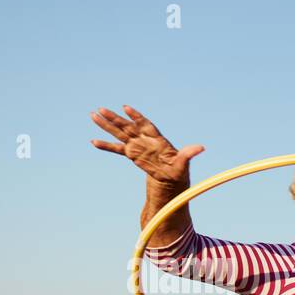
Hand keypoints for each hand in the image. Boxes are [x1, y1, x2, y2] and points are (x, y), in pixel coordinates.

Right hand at [89, 105, 203, 183]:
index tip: (126, 108)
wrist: (172, 186)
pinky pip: (118, 150)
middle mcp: (147, 141)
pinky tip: (94, 142)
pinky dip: (107, 146)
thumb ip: (188, 155)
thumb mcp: (183, 166)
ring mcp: (139, 148)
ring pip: (120, 134)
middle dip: (116, 119)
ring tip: (93, 116)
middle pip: (129, 127)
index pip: (146, 126)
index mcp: (159, 141)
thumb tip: (201, 147)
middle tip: (101, 109)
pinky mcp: (133, 156)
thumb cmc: (179, 175)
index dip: (137, 117)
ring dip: (107, 126)